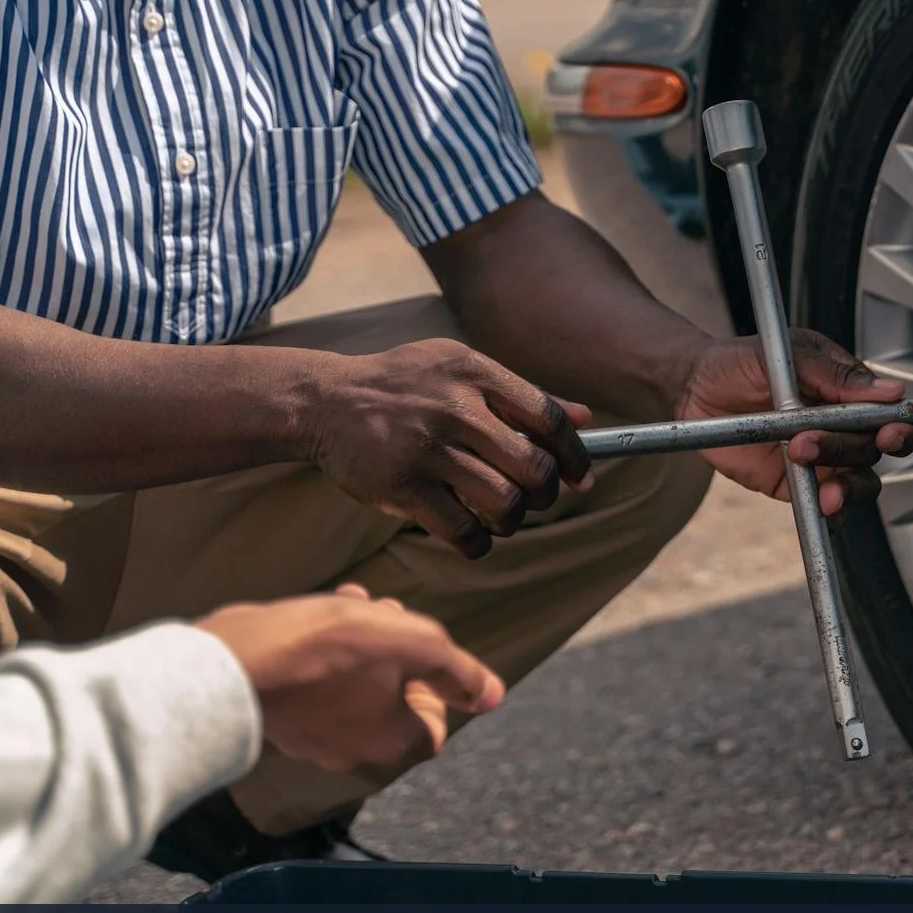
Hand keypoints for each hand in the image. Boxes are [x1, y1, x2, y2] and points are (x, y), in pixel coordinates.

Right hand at [196, 584, 502, 773]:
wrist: (235, 660)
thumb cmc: (330, 649)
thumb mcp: (414, 644)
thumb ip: (459, 671)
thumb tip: (494, 695)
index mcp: (392, 744)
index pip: (436, 723)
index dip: (436, 683)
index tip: (418, 651)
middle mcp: (353, 752)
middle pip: (395, 700)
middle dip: (398, 650)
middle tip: (387, 613)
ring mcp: (311, 739)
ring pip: (355, 685)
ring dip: (364, 640)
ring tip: (355, 601)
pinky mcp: (279, 717)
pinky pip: (317, 685)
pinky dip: (326, 650)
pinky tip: (318, 612)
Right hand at [304, 340, 593, 557]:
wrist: (325, 400)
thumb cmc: (405, 386)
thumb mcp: (461, 370)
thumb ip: (522, 395)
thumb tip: (587, 418)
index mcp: (475, 373)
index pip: (549, 418)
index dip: (574, 455)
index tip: (579, 478)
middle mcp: (455, 407)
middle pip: (534, 467)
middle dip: (544, 494)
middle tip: (533, 499)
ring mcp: (427, 448)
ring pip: (504, 503)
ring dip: (512, 520)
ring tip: (500, 516)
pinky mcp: (402, 485)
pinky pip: (462, 530)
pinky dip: (477, 542)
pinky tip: (472, 535)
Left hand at [671, 331, 912, 514]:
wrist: (695, 388)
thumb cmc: (741, 361)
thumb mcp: (790, 355)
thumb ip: (836, 375)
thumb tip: (891, 391)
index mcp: (848, 392)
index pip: (891, 414)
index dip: (898, 426)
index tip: (888, 431)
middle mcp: (841, 427)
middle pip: (872, 451)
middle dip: (847, 449)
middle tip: (808, 440)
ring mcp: (821, 459)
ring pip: (857, 483)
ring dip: (844, 485)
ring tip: (808, 469)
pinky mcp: (796, 484)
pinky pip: (826, 507)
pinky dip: (831, 512)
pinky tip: (822, 505)